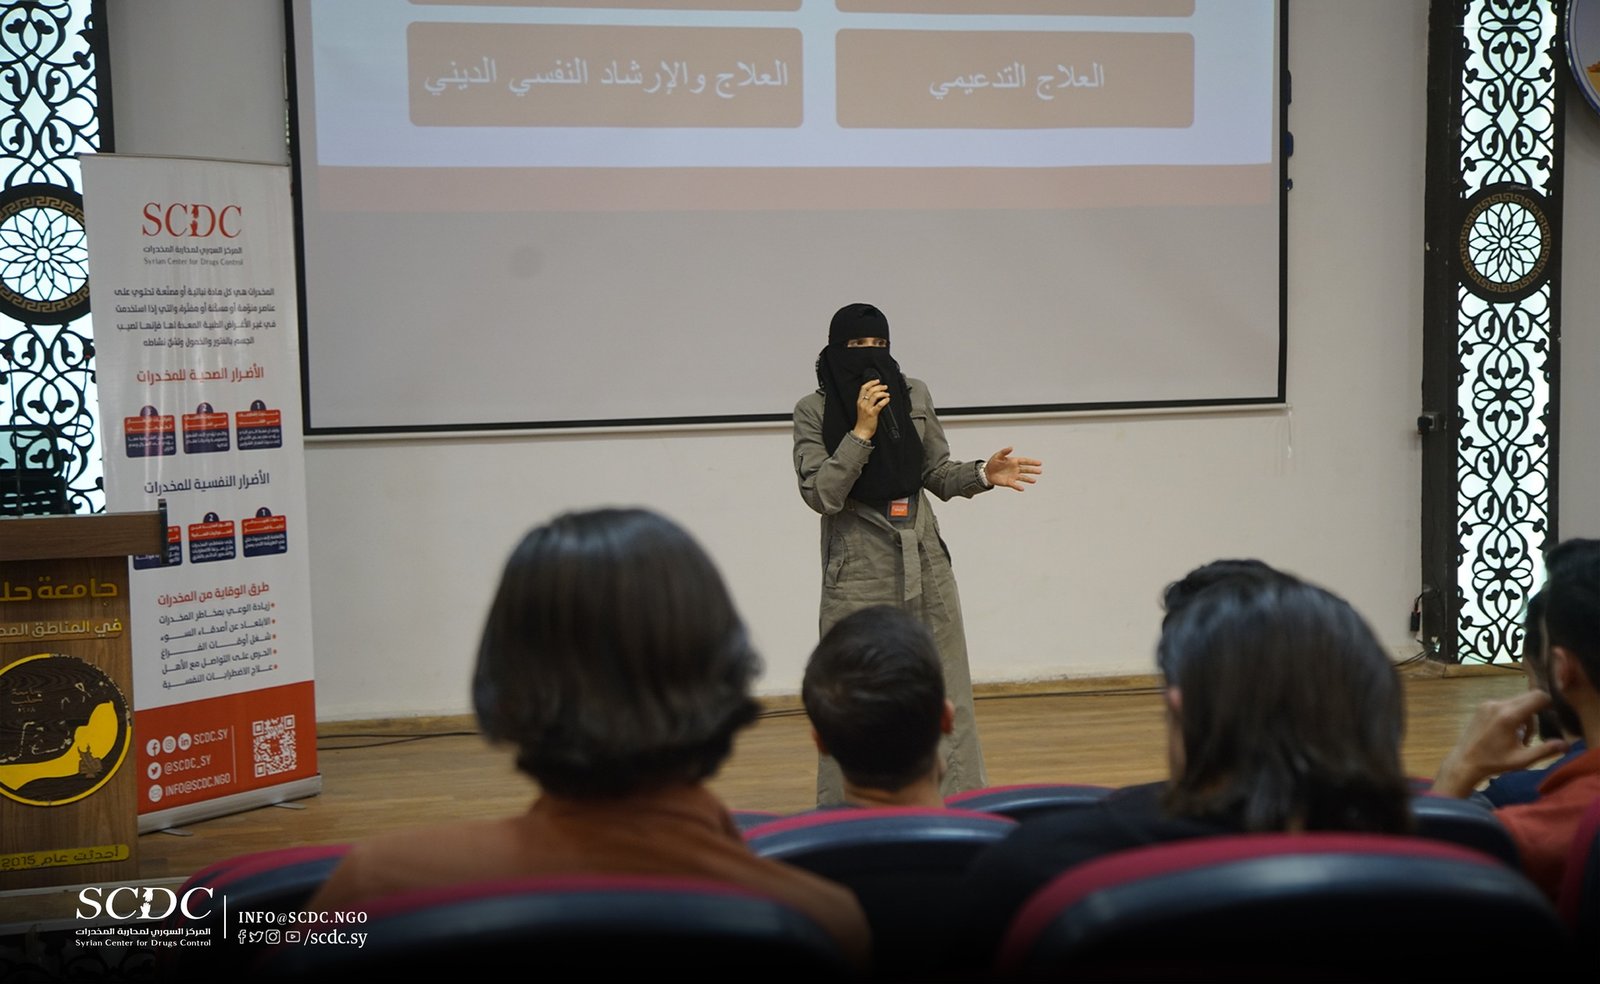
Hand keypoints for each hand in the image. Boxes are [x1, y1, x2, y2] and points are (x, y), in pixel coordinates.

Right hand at [853, 380, 889, 440]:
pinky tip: (887, 399)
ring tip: (887, 394)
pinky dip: (885, 400)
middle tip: (885, 387)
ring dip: (883, 393)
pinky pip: (880, 404)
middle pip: (871, 390)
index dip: (871, 382)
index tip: (877, 381)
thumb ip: (866, 402)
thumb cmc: (863, 422)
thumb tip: (874, 395)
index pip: (864, 388)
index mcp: (859, 401)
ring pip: (875, 395)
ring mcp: (867, 408)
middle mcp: (862, 403)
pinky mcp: (872, 413)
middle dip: (879, 386)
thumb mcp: (861, 409)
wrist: (862, 431)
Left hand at [984, 447, 1041, 490]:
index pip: (1025, 461)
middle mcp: (1015, 469)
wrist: (987, 472)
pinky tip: (1022, 488)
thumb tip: (1011, 447)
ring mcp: (1013, 476)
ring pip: (1022, 478)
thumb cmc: (993, 462)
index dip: (1032, 462)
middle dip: (1033, 470)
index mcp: (1014, 461)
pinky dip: (1018, 487)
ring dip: (1028, 479)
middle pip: (1026, 469)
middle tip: (1040, 471)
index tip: (1039, 463)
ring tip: (1034, 481)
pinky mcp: (1009, 482)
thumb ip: (1004, 452)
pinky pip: (1014, 485)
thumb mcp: (998, 455)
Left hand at [1430, 689, 1569, 797]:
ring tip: (1518, 737)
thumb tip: (1566, 745)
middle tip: (1530, 735)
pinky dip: (1512, 714)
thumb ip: (1546, 750)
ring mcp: (1488, 704)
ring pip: (1517, 701)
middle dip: (1536, 713)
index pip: (1538, 697)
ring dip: (1524, 715)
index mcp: (1509, 715)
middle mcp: (1498, 704)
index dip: (1549, 704)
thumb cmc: (1494, 763)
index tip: (1552, 717)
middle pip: (1528, 698)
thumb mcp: (1523, 760)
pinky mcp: (1482, 706)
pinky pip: (1505, 704)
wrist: (1464, 762)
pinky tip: (1507, 732)